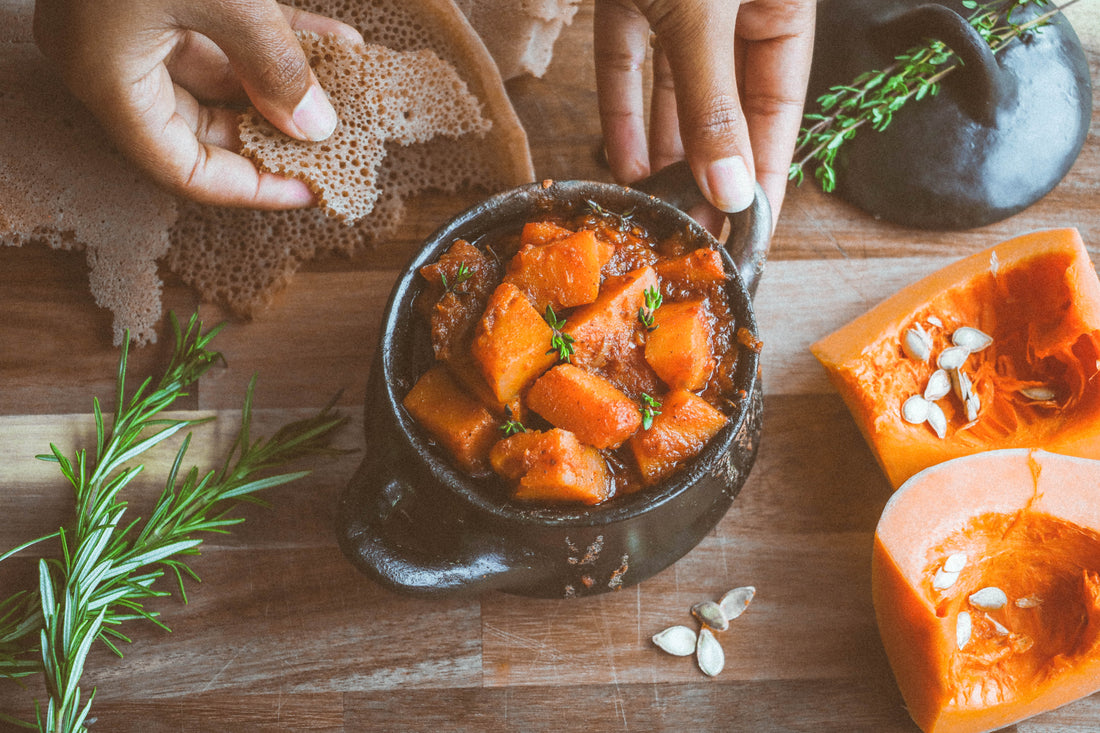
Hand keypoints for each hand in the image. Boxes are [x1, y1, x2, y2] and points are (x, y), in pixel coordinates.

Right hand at [33, 0, 361, 207]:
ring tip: (345, 87)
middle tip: (335, 143)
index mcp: (107, 79)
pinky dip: (272, 40)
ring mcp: (128, 24)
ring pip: (217, 76)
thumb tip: (317, 127)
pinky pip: (219, 31)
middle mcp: (111, 60)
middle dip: (273, 133)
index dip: (250, 188)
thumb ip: (273, 66)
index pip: (182, 170)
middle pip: (200, 128)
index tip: (310, 191)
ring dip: (283, 82)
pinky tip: (332, 41)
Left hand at [594, 0, 814, 227]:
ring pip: (675, 87)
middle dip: (708, 170)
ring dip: (665, 150)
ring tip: (661, 209)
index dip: (764, 171)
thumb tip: (729, 188)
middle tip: (697, 231)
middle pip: (727, 103)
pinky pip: (626, 58)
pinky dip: (623, 109)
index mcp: (781, 1)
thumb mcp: (701, 19)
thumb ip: (712, 101)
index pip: (779, 102)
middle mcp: (735, 5)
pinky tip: (624, 165)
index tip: (751, 229)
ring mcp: (680, 0)